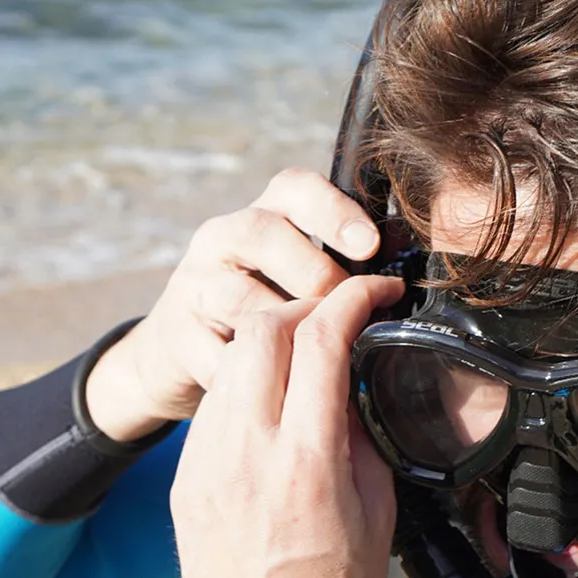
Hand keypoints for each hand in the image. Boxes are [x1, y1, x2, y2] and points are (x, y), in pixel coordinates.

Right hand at [85, 169, 381, 440]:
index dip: (334, 211)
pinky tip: (281, 388)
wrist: (183, 351)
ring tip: (318, 354)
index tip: (370, 247)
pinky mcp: (177, 335)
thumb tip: (400, 293)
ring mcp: (194, 284)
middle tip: (347, 311)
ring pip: (239, 295)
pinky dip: (252, 373)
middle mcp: (223, 238)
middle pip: (264, 233)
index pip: (296, 189)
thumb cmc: (267, 310)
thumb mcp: (299, 280)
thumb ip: (342, 274)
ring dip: (284, 327)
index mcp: (265, 216)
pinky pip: (216, 352)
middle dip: (316, 274)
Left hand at [169, 274, 404, 577]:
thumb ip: (357, 435)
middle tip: (342, 315)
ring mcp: (204, 468)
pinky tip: (274, 400)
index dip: (354, 300)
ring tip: (309, 354)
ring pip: (230, 360)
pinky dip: (246, 382)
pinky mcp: (185, 484)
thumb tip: (349, 385)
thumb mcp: (374, 513)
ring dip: (273, 340)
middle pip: (264, 330)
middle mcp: (244, 455)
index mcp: (305, 464)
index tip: (376, 292)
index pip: (322, 341)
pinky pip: (213, 406)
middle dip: (308, 306)